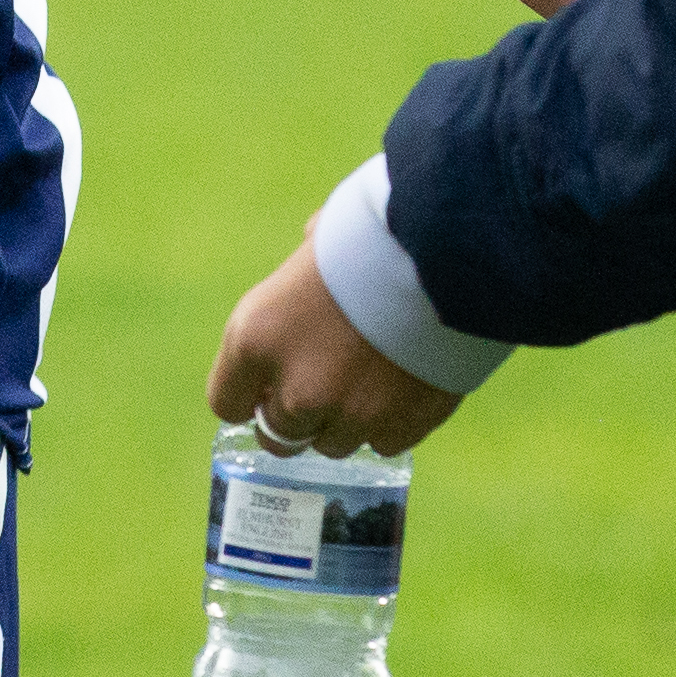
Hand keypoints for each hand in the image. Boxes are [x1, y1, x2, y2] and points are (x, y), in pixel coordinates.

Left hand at [208, 232, 465, 456]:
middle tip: (320, 387)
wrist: (448, 254)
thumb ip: (300, 275)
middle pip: (279, 435)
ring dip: (343, 421)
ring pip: (333, 443)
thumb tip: (309, 250)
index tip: (264, 387)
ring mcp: (349, 415)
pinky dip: (390, 423)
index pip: (227, 402)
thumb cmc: (375, 233)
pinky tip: (403, 386)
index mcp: (255, 338)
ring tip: (368, 380)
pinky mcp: (400, 428)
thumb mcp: (317, 244)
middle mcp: (295, 388)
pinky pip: (383, 443)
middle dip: (295, 416)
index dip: (247, 396)